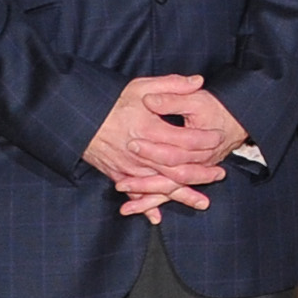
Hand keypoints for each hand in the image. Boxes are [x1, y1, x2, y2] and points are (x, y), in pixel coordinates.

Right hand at [83, 74, 224, 222]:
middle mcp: (140, 152)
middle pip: (177, 168)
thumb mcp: (140, 87)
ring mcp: (128, 167)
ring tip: (204, 201)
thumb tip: (198, 81)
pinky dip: (146, 205)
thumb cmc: (109, 101)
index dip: (204, 140)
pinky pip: (134, 194)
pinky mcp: (117, 174)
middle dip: (201, 173)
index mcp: (148, 129)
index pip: (184, 140)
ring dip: (182, 195)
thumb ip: (171, 85)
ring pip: (160, 185)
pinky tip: (157, 216)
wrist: (76, 117)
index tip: (218, 137)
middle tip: (220, 174)